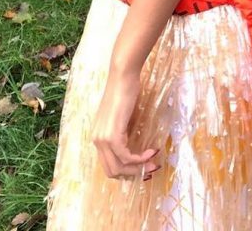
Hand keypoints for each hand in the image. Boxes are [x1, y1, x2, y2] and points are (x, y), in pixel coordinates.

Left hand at [91, 66, 160, 180]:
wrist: (123, 76)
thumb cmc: (125, 91)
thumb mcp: (121, 118)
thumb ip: (122, 133)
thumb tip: (133, 148)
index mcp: (97, 137)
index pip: (109, 166)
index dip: (127, 172)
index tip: (144, 169)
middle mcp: (96, 141)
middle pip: (113, 171)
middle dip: (134, 174)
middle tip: (151, 169)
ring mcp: (102, 139)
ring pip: (119, 167)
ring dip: (139, 168)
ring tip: (154, 163)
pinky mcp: (112, 135)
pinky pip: (126, 157)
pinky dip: (140, 158)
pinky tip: (152, 151)